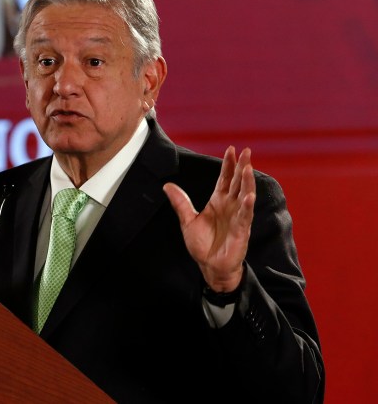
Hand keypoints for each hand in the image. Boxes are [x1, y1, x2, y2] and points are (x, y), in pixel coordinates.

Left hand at [163, 147, 255, 291]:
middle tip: (246, 151)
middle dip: (242, 166)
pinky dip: (247, 206)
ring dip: (247, 182)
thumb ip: (180, 202)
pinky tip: (248, 196)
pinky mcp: (241, 231)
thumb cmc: (203, 245)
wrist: (210, 266)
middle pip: (238, 182)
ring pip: (245, 195)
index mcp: (218, 202)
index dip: (228, 165)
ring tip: (248, 168)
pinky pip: (245, 217)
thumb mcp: (187, 220)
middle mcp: (230, 206)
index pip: (225, 179)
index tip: (231, 149)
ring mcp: (237, 217)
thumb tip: (167, 185)